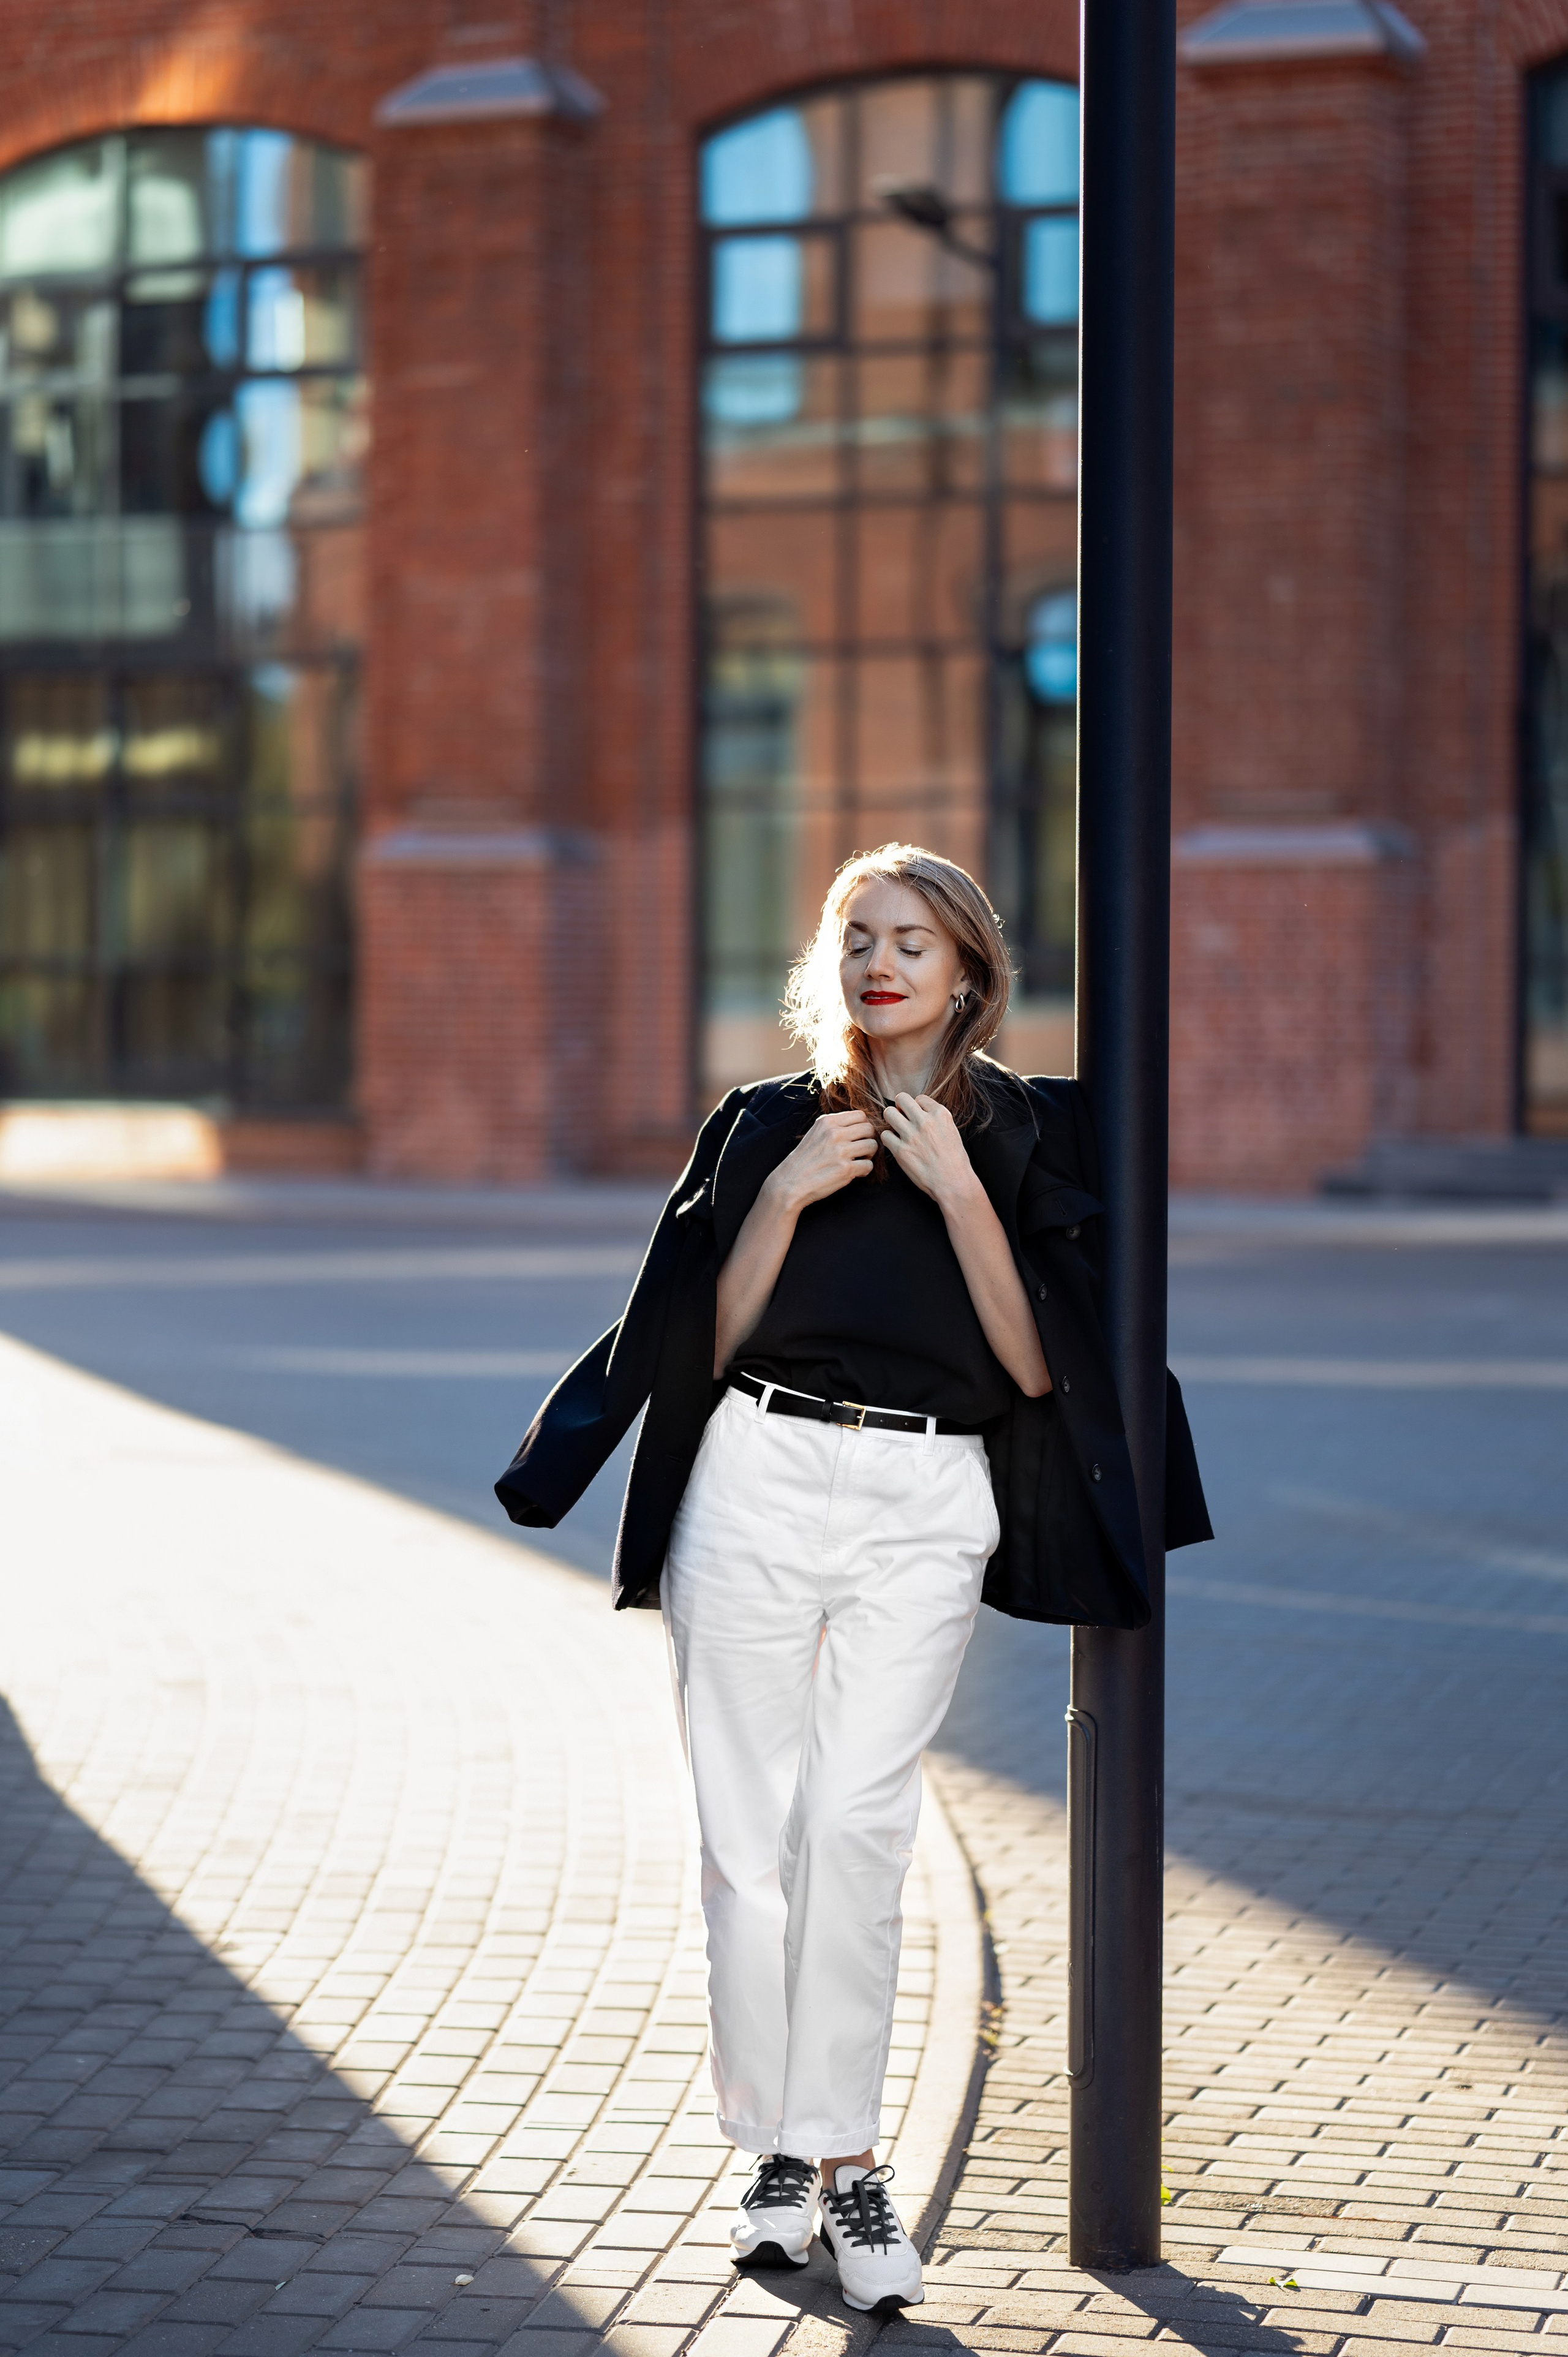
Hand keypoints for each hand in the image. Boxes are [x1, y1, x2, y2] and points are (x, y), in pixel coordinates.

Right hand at [768, 1110, 877, 1211]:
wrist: (790, 1183)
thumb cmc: (803, 1160)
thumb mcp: (815, 1133)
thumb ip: (834, 1127)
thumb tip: (859, 1125)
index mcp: (827, 1122)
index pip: (861, 1115)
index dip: (863, 1126)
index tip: (858, 1137)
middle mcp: (835, 1133)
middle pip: (869, 1129)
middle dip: (869, 1139)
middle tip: (862, 1150)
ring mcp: (841, 1151)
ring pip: (872, 1146)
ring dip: (869, 1155)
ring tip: (858, 1161)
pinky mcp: (845, 1169)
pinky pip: (869, 1165)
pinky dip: (864, 1171)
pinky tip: (854, 1173)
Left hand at [880, 1093, 979, 1208]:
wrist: (953, 1182)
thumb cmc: (955, 1160)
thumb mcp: (951, 1131)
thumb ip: (936, 1119)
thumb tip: (920, 1112)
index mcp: (940, 1114)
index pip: (919, 1098)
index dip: (916, 1107)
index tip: (918, 1117)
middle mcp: (925, 1121)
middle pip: (901, 1098)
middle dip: (900, 1107)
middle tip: (902, 1117)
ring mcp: (912, 1135)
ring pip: (889, 1113)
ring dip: (891, 1120)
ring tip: (897, 1129)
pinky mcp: (901, 1150)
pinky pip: (885, 1135)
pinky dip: (889, 1139)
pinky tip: (896, 1145)